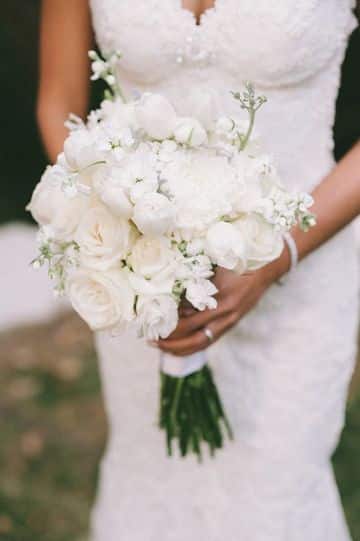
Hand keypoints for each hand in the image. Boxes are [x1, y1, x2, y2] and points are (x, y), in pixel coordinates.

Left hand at [157, 252, 288, 356]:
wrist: (265, 269)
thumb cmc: (238, 263)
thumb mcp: (215, 269)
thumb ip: (196, 283)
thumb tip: (170, 296)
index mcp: (221, 302)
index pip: (191, 322)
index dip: (171, 328)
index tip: (153, 326)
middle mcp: (226, 316)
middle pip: (195, 339)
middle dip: (172, 344)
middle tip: (152, 341)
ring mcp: (230, 322)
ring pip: (203, 344)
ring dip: (181, 348)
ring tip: (162, 347)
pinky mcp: (231, 324)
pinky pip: (210, 340)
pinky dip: (193, 346)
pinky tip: (180, 346)